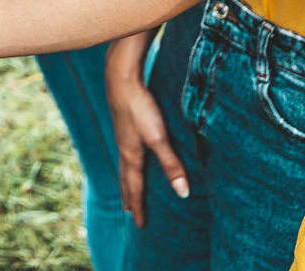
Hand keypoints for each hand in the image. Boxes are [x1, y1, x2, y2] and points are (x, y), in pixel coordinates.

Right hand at [107, 42, 188, 222]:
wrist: (121, 79)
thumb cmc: (140, 108)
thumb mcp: (158, 138)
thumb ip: (171, 164)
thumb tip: (183, 193)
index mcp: (131, 156)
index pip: (135, 188)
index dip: (138, 207)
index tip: (140, 225)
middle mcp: (124, 149)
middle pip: (126, 179)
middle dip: (129, 197)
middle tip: (129, 212)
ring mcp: (123, 137)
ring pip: (124, 166)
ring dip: (126, 181)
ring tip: (127, 189)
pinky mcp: (125, 124)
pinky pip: (125, 152)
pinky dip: (127, 164)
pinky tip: (131, 156)